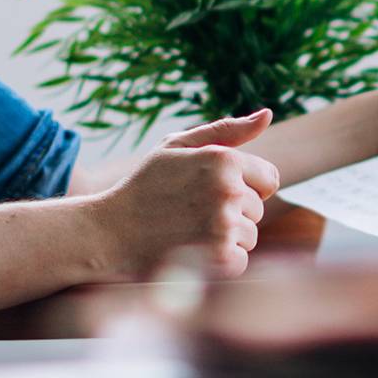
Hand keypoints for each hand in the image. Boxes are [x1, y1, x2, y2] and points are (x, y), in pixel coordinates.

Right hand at [96, 109, 280, 278]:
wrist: (108, 232)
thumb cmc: (145, 185)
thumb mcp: (178, 145)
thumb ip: (227, 130)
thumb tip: (268, 115)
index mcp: (224, 160)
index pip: (269, 179)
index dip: (244, 186)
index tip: (212, 191)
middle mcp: (229, 191)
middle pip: (258, 209)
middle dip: (232, 212)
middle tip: (191, 212)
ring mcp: (224, 226)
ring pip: (250, 236)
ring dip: (226, 237)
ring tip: (188, 231)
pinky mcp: (219, 258)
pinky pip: (241, 261)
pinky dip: (220, 261)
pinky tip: (192, 251)